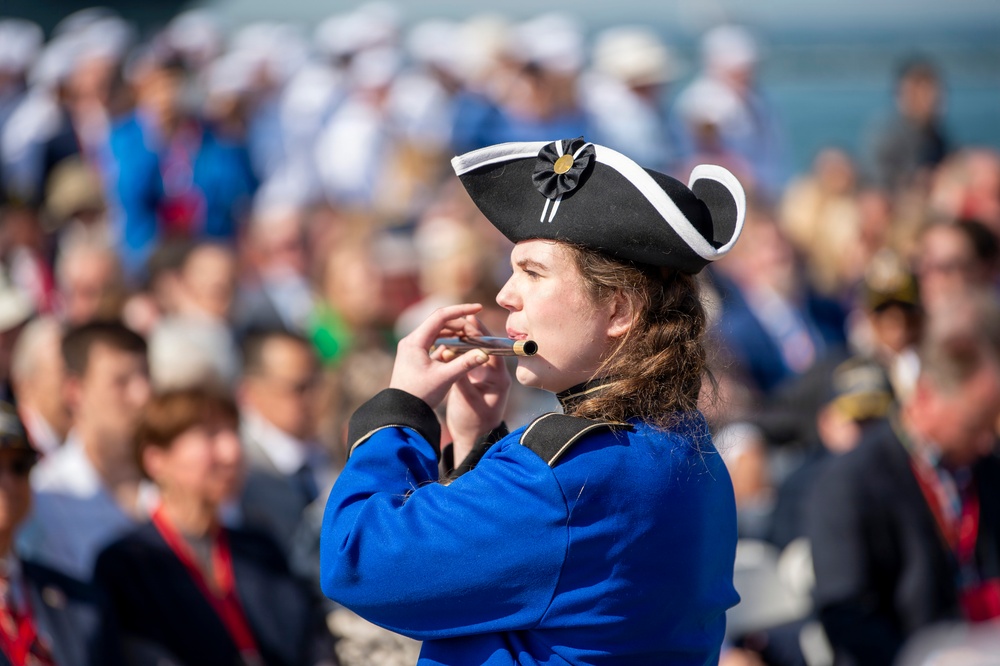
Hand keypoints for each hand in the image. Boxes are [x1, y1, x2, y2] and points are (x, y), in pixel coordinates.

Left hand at [389, 304, 492, 409]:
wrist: (403, 413)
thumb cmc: (421, 395)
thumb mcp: (445, 378)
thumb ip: (465, 363)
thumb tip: (485, 353)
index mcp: (415, 341)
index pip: (441, 316)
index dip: (461, 310)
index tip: (479, 308)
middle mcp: (411, 341)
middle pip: (439, 322)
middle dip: (460, 324)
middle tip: (478, 332)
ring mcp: (412, 348)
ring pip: (437, 332)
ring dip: (454, 333)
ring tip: (472, 338)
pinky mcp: (415, 356)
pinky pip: (433, 342)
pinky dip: (448, 342)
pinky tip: (460, 348)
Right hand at [444, 319, 511, 463]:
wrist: (473, 438)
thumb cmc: (472, 422)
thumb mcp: (467, 400)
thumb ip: (460, 378)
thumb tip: (448, 355)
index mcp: (499, 379)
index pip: (494, 350)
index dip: (482, 334)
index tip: (472, 320)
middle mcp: (496, 374)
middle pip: (487, 347)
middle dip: (475, 332)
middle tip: (463, 316)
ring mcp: (487, 376)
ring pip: (478, 352)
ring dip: (467, 339)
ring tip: (455, 325)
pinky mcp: (478, 378)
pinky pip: (471, 359)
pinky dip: (462, 350)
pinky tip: (450, 340)